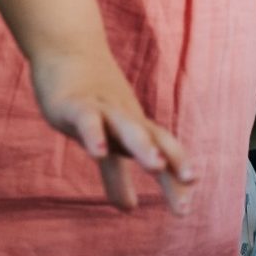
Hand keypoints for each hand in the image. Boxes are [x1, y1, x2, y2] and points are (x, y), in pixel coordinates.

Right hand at [30, 48, 194, 212]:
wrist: (66, 47)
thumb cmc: (90, 97)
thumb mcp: (105, 140)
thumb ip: (116, 175)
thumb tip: (130, 209)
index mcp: (134, 128)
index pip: (164, 150)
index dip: (177, 173)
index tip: (187, 205)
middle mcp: (125, 118)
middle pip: (153, 141)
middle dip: (172, 164)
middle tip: (189, 186)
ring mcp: (102, 109)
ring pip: (126, 127)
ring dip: (143, 147)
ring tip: (156, 166)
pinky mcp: (74, 104)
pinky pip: (87, 119)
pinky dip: (94, 134)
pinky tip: (97, 151)